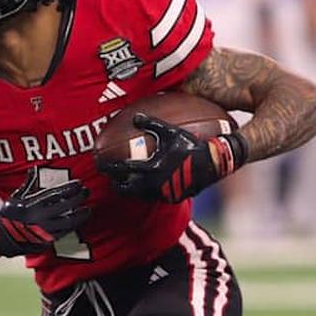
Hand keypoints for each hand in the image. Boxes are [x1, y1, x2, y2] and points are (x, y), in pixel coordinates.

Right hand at [0, 169, 90, 256]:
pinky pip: (65, 232)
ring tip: (87, 209)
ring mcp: (46, 230)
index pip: (57, 194)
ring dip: (81, 215)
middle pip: (66, 207)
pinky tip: (78, 220)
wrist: (3, 237)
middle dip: (79, 198)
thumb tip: (34, 170)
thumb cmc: (9, 216)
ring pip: (69, 222)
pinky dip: (73, 225)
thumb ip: (28, 184)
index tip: (79, 183)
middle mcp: (41, 218)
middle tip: (86, 192)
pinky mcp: (48, 240)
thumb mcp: (16, 197)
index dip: (70, 188)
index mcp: (33, 205)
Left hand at [100, 114, 246, 202]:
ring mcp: (164, 193)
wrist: (213, 163)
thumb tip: (135, 117)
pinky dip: (146, 192)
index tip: (101, 166)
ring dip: (132, 190)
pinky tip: (146, 186)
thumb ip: (152, 124)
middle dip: (118, 185)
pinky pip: (154, 197)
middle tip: (112, 180)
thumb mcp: (172, 132)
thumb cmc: (192, 145)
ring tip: (127, 184)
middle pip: (128, 189)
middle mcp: (156, 184)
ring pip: (140, 196)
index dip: (110, 168)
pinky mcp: (174, 198)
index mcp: (152, 168)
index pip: (124, 169)